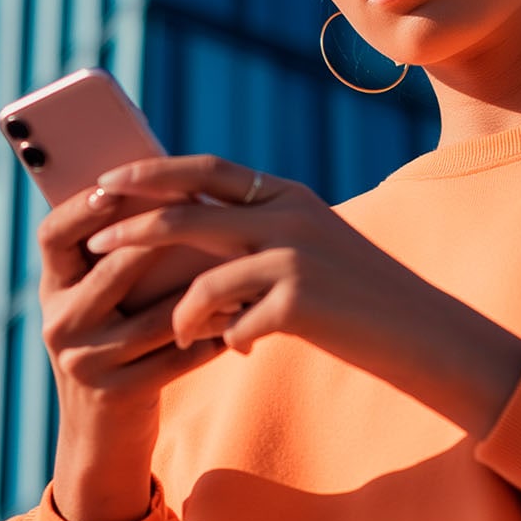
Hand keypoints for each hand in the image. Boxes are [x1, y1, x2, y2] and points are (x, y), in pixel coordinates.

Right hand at [35, 181, 233, 417]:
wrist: (101, 436)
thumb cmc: (112, 347)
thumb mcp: (97, 304)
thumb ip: (114, 258)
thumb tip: (165, 187)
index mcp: (53, 290)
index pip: (52, 235)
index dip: (81, 207)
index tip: (116, 182)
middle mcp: (60, 324)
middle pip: (112, 270)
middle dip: (161, 240)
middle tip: (205, 210)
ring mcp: (86, 363)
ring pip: (156, 316)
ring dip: (204, 291)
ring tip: (242, 266)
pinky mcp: (119, 394)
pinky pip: (177, 357)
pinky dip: (213, 336)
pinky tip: (243, 319)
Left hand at [85, 155, 520, 435]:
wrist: (426, 335)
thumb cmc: (363, 301)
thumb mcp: (313, 253)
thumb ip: (260, 242)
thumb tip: (194, 252)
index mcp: (289, 194)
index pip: (207, 170)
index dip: (154, 173)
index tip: (108, 181)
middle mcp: (289, 213)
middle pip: (190, 209)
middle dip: (135, 220)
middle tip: (94, 234)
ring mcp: (295, 255)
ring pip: (204, 275)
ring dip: (180, 309)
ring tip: (172, 332)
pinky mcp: (300, 300)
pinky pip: (231, 321)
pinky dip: (227, 340)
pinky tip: (243, 350)